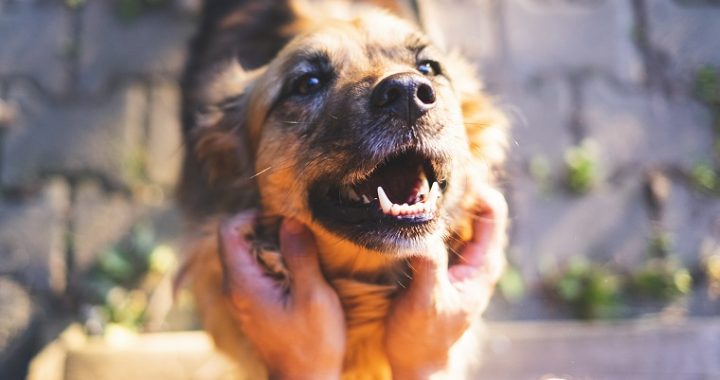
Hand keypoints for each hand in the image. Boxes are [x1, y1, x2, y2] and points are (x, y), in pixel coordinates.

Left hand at [219, 212, 345, 379]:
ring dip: (275, 246)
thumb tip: (290, 220)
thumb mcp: (314, 297)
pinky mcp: (254, 304)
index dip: (254, 216)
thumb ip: (300, 256)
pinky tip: (301, 273)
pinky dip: (277, 262)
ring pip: (249, 253)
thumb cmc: (312, 344)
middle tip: (300, 237)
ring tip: (304, 254)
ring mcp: (242, 296)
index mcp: (242, 282)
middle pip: (238, 238)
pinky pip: (258, 270)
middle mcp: (235, 287)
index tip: (285, 221)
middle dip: (268, 229)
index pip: (228, 229)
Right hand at [384, 187, 507, 378]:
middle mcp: (477, 258)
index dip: (475, 187)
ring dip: (441, 200)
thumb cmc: (423, 337)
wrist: (417, 363)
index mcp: (484, 264)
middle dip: (455, 187)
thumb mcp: (426, 301)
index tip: (447, 172)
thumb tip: (421, 230)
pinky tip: (409, 209)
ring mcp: (462, 260)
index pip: (492, 210)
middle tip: (426, 171)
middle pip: (476, 207)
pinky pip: (442, 229)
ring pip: (458, 216)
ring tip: (415, 184)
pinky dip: (430, 215)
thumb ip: (429, 266)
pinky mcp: (445, 263)